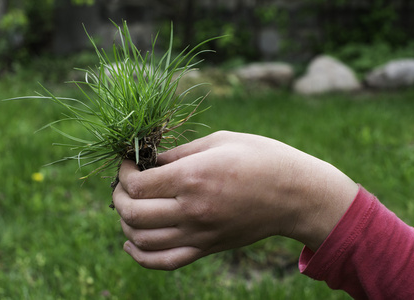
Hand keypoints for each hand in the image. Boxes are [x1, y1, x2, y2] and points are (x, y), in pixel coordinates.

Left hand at [112, 131, 357, 269]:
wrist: (295, 194)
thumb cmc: (262, 159)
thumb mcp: (220, 141)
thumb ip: (180, 152)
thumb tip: (151, 160)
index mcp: (193, 178)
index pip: (137, 185)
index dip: (124, 172)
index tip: (129, 162)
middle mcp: (192, 210)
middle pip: (132, 213)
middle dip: (118, 196)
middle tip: (124, 183)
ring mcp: (199, 234)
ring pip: (142, 240)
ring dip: (125, 223)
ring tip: (129, 206)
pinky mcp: (208, 248)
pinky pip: (165, 262)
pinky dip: (141, 256)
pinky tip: (131, 243)